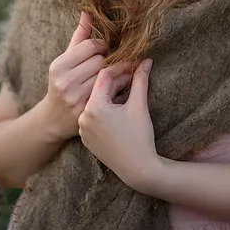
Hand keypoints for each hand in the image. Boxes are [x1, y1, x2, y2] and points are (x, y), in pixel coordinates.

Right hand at [43, 11, 108, 142]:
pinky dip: (118, 87)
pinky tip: (120, 84)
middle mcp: (66, 82)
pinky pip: (111, 93)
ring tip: (122, 70)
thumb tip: (88, 12)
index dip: (103, 45)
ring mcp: (76, 99)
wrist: (54, 119)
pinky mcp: (87, 112)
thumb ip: (79, 37)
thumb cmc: (62, 82)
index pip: (91, 46)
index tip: (105, 48)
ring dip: (118, 72)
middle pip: (101, 61)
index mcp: (59, 66)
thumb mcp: (65, 60)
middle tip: (115, 59)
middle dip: (110, 59)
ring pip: (108, 77)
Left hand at [77, 58, 158, 191]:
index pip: (104, 76)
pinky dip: (105, 109)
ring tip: (127, 89)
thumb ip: (140, 80)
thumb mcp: (139, 106)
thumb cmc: (139, 137)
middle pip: (99, 89)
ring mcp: (83, 129)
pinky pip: (94, 116)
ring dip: (110, 94)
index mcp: (95, 107)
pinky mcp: (86, 138)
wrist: (137, 169)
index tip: (133, 64)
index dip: (120, 67)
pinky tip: (119, 107)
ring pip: (96, 102)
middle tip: (133, 73)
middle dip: (117, 81)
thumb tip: (146, 61)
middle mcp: (84, 117)